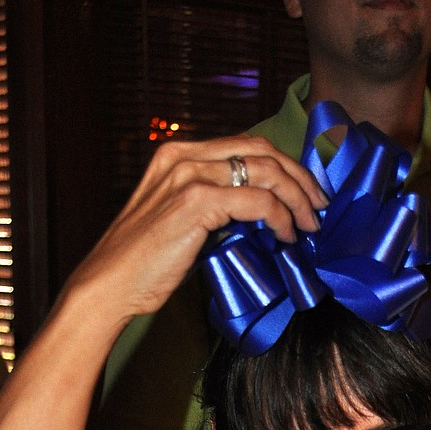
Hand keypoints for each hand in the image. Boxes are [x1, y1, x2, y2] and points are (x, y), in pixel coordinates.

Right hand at [72, 135, 327, 332]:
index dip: (285, 166)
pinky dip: (280, 217)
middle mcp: (184, 155)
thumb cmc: (144, 264)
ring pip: (265, 171)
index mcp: (179, 154)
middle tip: (319, 207)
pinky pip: (257, 201)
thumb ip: (214, 206)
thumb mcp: (181, 222)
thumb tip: (258, 215)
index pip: (247, 145)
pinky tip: (286, 236)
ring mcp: (189, 175)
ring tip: (309, 224)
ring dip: (297, 197)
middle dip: (300, 177)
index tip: (306, 194)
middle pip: (262, 150)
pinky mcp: (196, 202)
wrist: (111, 284)